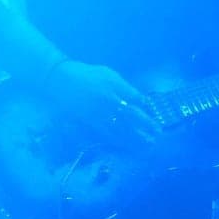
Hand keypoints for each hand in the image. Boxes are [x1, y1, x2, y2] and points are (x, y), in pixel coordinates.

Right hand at [44, 61, 159, 144]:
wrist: (60, 80)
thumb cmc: (87, 75)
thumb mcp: (107, 74)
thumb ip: (124, 87)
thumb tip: (140, 101)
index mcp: (114, 83)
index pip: (135, 97)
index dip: (145, 107)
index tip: (152, 113)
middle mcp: (108, 98)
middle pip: (131, 114)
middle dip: (146, 124)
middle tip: (157, 133)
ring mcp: (98, 110)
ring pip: (121, 126)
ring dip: (136, 136)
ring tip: (147, 143)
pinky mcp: (89, 120)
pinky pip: (107, 132)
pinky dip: (118, 139)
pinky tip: (127, 144)